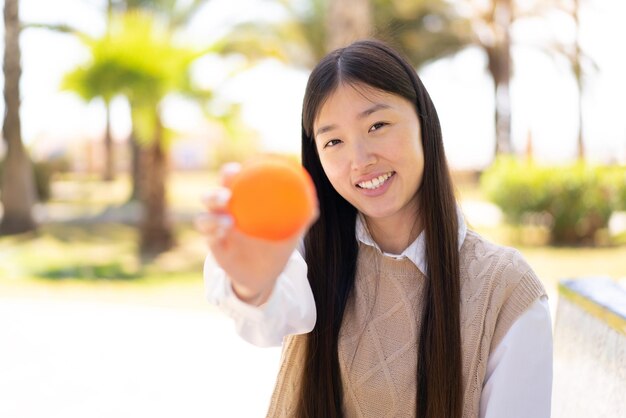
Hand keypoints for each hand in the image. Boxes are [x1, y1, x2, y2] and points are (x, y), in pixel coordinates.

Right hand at [196, 163, 317, 305]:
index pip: (230, 183)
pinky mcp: (214, 248)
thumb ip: (302, 215)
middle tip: (227, 194)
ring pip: (204, 218)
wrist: (265, 275)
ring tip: (229, 222)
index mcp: (240, 202)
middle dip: (215, 193)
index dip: (229, 173)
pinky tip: (224, 234)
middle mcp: (224, 213)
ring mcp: (217, 231)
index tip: (238, 168)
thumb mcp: (291, 231)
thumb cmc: (277, 244)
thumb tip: (315, 203)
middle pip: (211, 197)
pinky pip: (208, 239)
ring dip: (213, 217)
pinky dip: (214, 234)